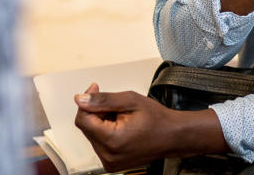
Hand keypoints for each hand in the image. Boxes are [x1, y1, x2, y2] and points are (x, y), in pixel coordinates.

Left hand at [74, 84, 224, 170]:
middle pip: (87, 127)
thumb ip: (102, 100)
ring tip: (122, 118)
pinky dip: (105, 132)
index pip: (83, 119)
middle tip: (116, 106)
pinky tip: (121, 127)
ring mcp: (110, 162)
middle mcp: (109, 155)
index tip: (95, 89)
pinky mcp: (112, 163)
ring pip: (92, 134)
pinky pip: (99, 143)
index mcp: (112, 140)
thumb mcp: (130, 100)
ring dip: (101, 122)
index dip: (87, 102)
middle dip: (97, 112)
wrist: (173, 136)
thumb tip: (80, 99)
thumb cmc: (157, 120)